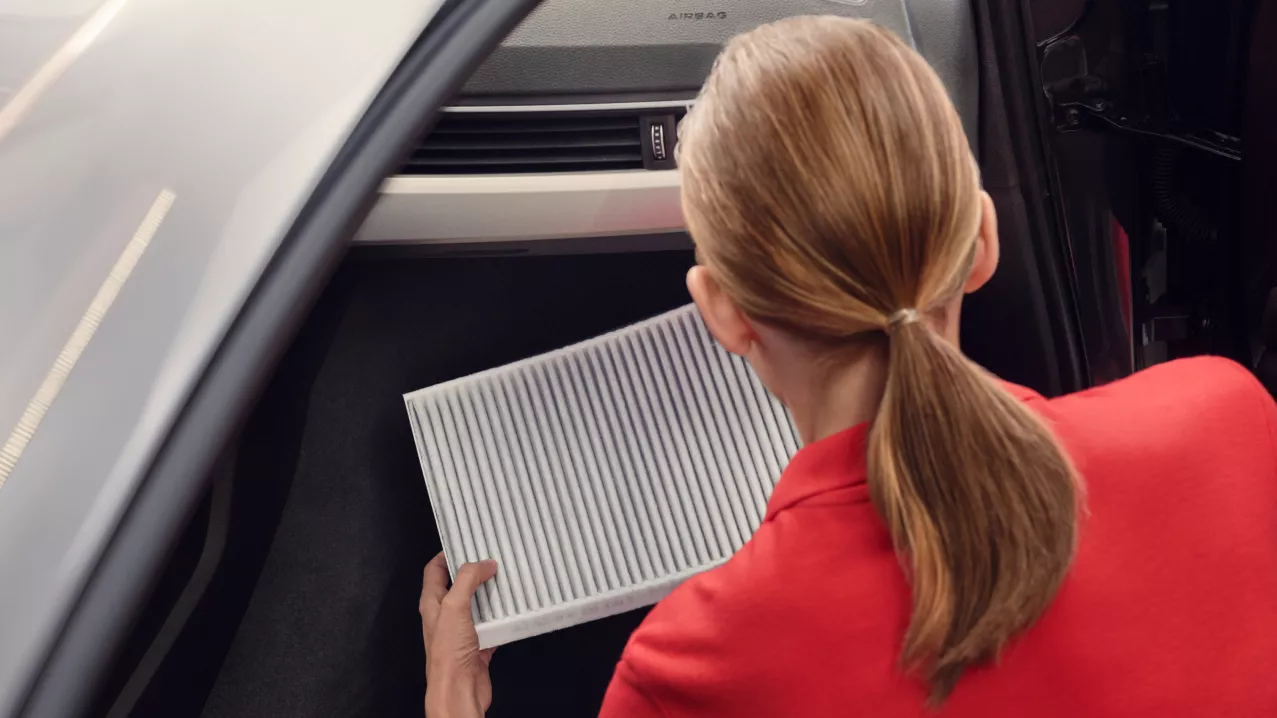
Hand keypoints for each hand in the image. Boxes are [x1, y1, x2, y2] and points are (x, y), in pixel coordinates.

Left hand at [421, 552, 498, 717]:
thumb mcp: (454, 606)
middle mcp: (445, 615)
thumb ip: (467, 580)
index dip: (446, 555)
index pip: (434, 571)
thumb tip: (484, 564)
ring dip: (491, 594)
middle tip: (493, 558)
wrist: (459, 690)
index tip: (466, 543)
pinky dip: (502, 618)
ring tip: (507, 579)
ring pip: (477, 605)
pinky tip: (513, 610)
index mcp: (432, 603)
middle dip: (474, 572)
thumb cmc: (448, 653)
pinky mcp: (478, 645)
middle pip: (458, 585)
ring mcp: (461, 631)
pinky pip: (492, 626)